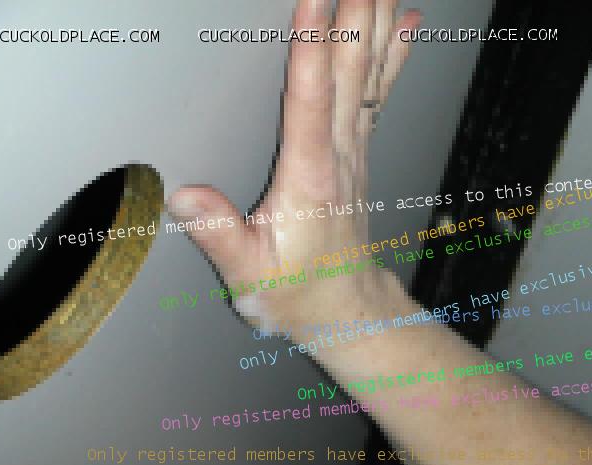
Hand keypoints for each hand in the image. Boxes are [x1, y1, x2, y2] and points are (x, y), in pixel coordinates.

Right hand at [168, 0, 420, 335]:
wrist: (345, 307)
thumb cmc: (299, 292)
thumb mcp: (249, 276)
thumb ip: (219, 235)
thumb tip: (186, 197)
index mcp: (308, 178)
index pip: (310, 99)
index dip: (312, 45)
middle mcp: (339, 156)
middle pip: (348, 73)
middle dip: (354, 14)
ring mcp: (355, 151)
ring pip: (369, 76)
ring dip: (376, 23)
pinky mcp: (359, 154)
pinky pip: (378, 96)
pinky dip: (394, 57)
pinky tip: (406, 28)